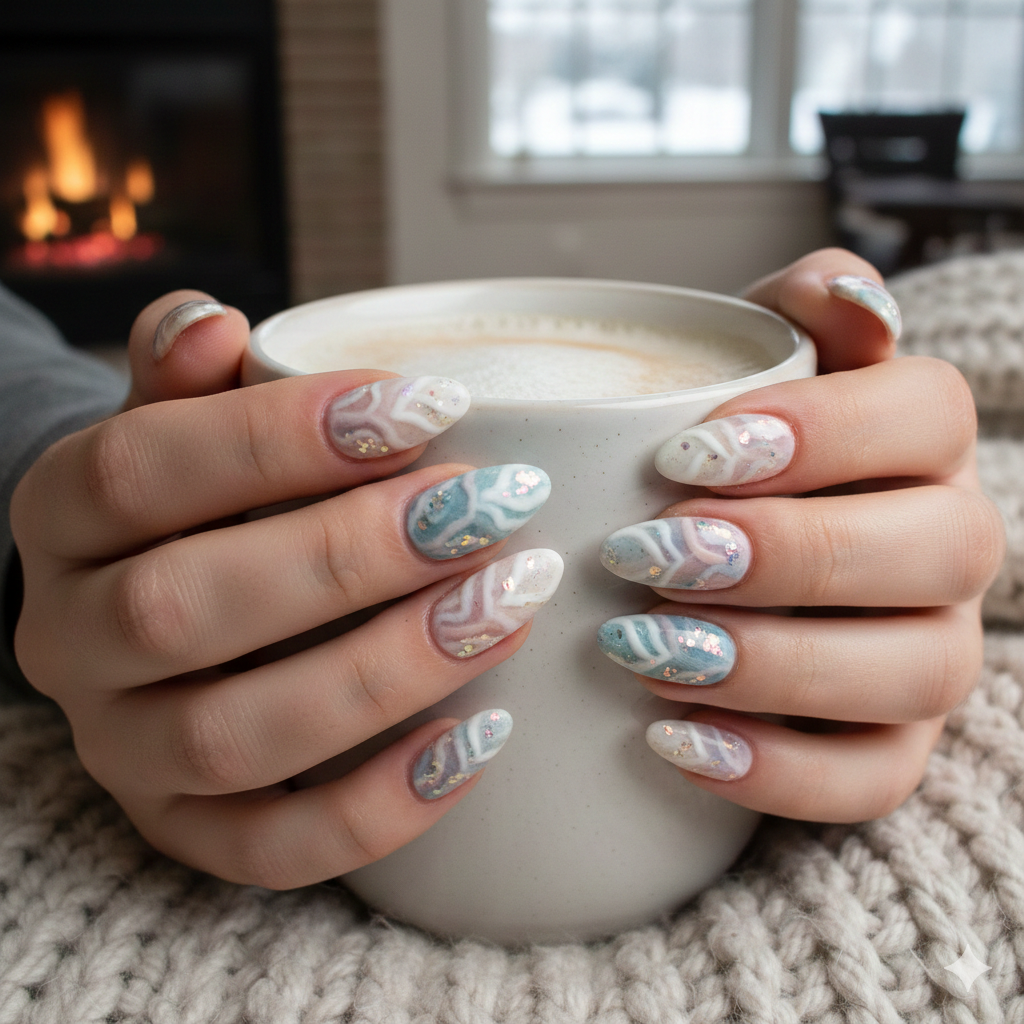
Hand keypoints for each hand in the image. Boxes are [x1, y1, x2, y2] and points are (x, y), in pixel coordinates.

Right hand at [11, 292, 557, 886]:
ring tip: (507, 606)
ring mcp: (122, 748)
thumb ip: (187, 371)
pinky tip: (481, 736)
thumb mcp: (179, 417)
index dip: (283, 435)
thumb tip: (213, 324)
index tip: (430, 406)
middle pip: (185, 607)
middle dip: (351, 556)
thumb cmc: (201, 494)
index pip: (141, 469)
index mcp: (61, 516)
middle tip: (488, 509)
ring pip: (235, 736)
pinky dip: (381, 805)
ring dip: (386, 672)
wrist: (154, 597)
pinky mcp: (184, 828)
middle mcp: (69, 641)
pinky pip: (272, 849)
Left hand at [598, 249, 1004, 821]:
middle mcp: (950, 546)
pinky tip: (673, 741)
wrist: (725, 557)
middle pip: (934, 548)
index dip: (819, 433)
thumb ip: (799, 315)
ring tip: (645, 650)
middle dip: (787, 554)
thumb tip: (846, 292)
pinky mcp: (892, 744)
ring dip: (774, 665)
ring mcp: (932, 652)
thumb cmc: (726, 449)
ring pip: (911, 671)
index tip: (683, 455)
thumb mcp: (753, 365)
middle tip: (649, 556)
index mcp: (922, 440)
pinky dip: (773, 770)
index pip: (926, 415)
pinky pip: (871, 778)